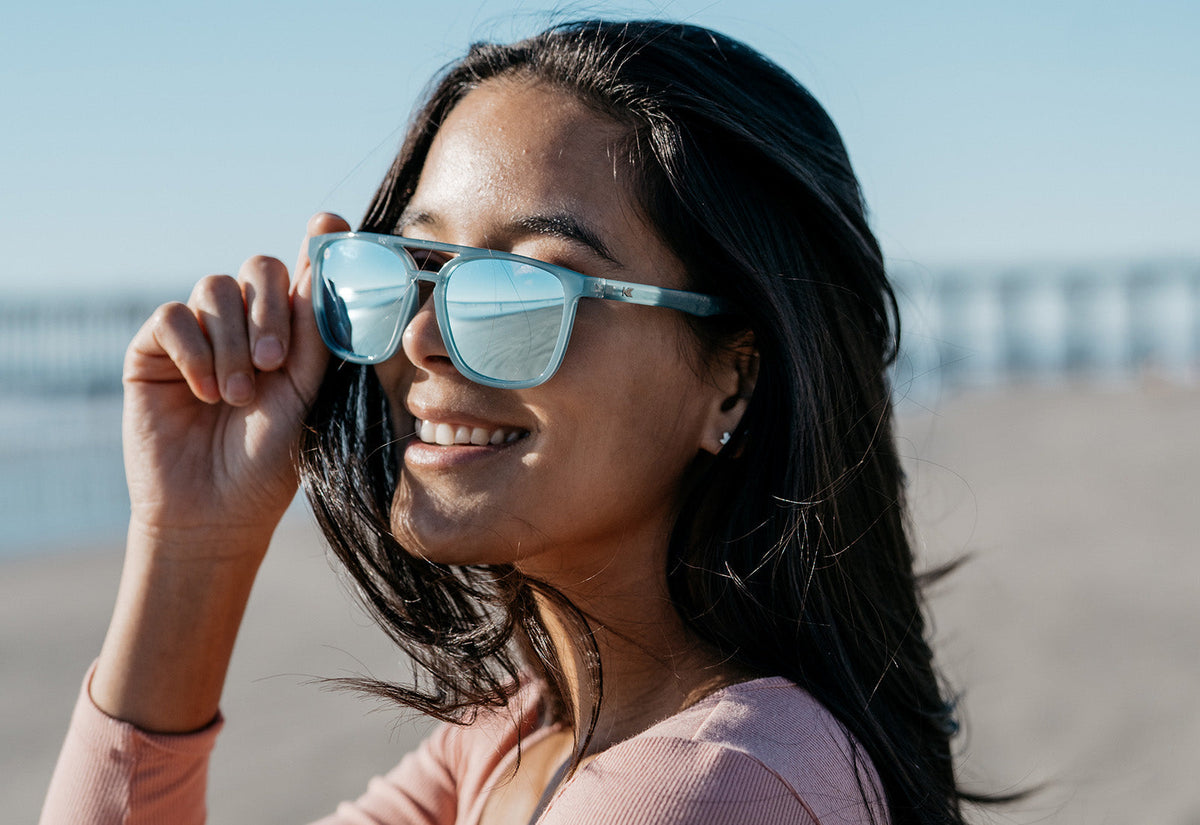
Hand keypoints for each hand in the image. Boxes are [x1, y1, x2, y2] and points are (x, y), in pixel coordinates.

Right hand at [121, 213, 349, 549]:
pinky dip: (194, 349)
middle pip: (259, 268)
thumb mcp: (306, 392)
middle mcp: (245, 325)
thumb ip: (317, 328)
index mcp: (291, 334)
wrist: (215, 510)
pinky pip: (173, 317)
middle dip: (269, 309)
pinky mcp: (155, 350)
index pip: (303, 275)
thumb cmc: (269, 460)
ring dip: (232, 342)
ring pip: (216, 289)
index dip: (319, 244)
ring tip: (237, 397)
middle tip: (273, 363)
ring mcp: (199, 334)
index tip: (330, 224)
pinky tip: (203, 391)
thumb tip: (329, 257)